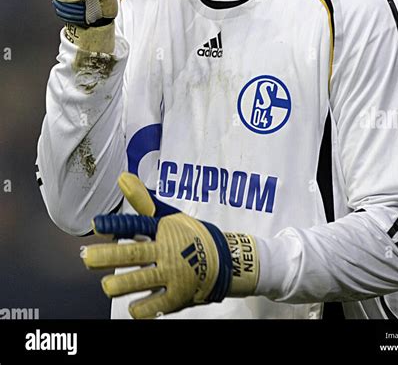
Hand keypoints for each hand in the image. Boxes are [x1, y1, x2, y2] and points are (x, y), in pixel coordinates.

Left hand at [81, 173, 259, 318]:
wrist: (223, 261)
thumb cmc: (187, 235)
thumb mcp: (167, 216)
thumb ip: (141, 201)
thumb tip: (121, 177)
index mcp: (162, 229)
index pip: (137, 224)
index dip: (116, 224)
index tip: (96, 224)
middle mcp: (167, 250)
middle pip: (135, 253)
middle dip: (110, 256)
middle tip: (87, 258)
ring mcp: (173, 274)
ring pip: (144, 280)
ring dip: (123, 284)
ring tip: (107, 286)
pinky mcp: (177, 297)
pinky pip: (157, 305)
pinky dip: (143, 307)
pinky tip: (133, 307)